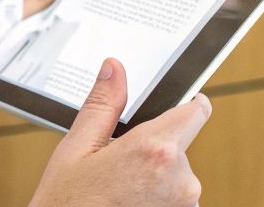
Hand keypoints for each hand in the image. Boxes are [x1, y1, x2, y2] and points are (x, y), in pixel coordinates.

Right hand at [28, 58, 210, 206]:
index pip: (195, 112)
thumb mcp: (77, 149)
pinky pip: (174, 202)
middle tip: (120, 165)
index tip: (187, 104)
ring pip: (176, 178)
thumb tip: (114, 71)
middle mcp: (180, 179)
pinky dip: (156, 201)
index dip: (190, 105)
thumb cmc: (68, 205)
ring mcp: (183, 206)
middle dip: (154, 151)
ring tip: (121, 191)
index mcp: (155, 149)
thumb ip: (103, 105)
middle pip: (179, 147)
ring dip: (156, 180)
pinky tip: (128, 204)